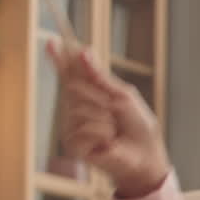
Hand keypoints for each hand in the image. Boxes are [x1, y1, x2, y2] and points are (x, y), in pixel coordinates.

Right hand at [46, 39, 170, 196]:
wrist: (146, 157)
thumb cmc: (139, 128)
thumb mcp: (124, 97)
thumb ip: (102, 77)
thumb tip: (83, 51)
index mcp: (90, 95)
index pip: (70, 74)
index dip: (61, 59)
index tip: (53, 42)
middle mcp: (76, 108)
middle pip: (74, 86)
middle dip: (99, 97)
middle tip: (115, 113)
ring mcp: (72, 126)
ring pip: (79, 108)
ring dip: (104, 119)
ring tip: (114, 132)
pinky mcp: (73, 144)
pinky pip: (82, 129)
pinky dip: (101, 134)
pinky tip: (108, 143)